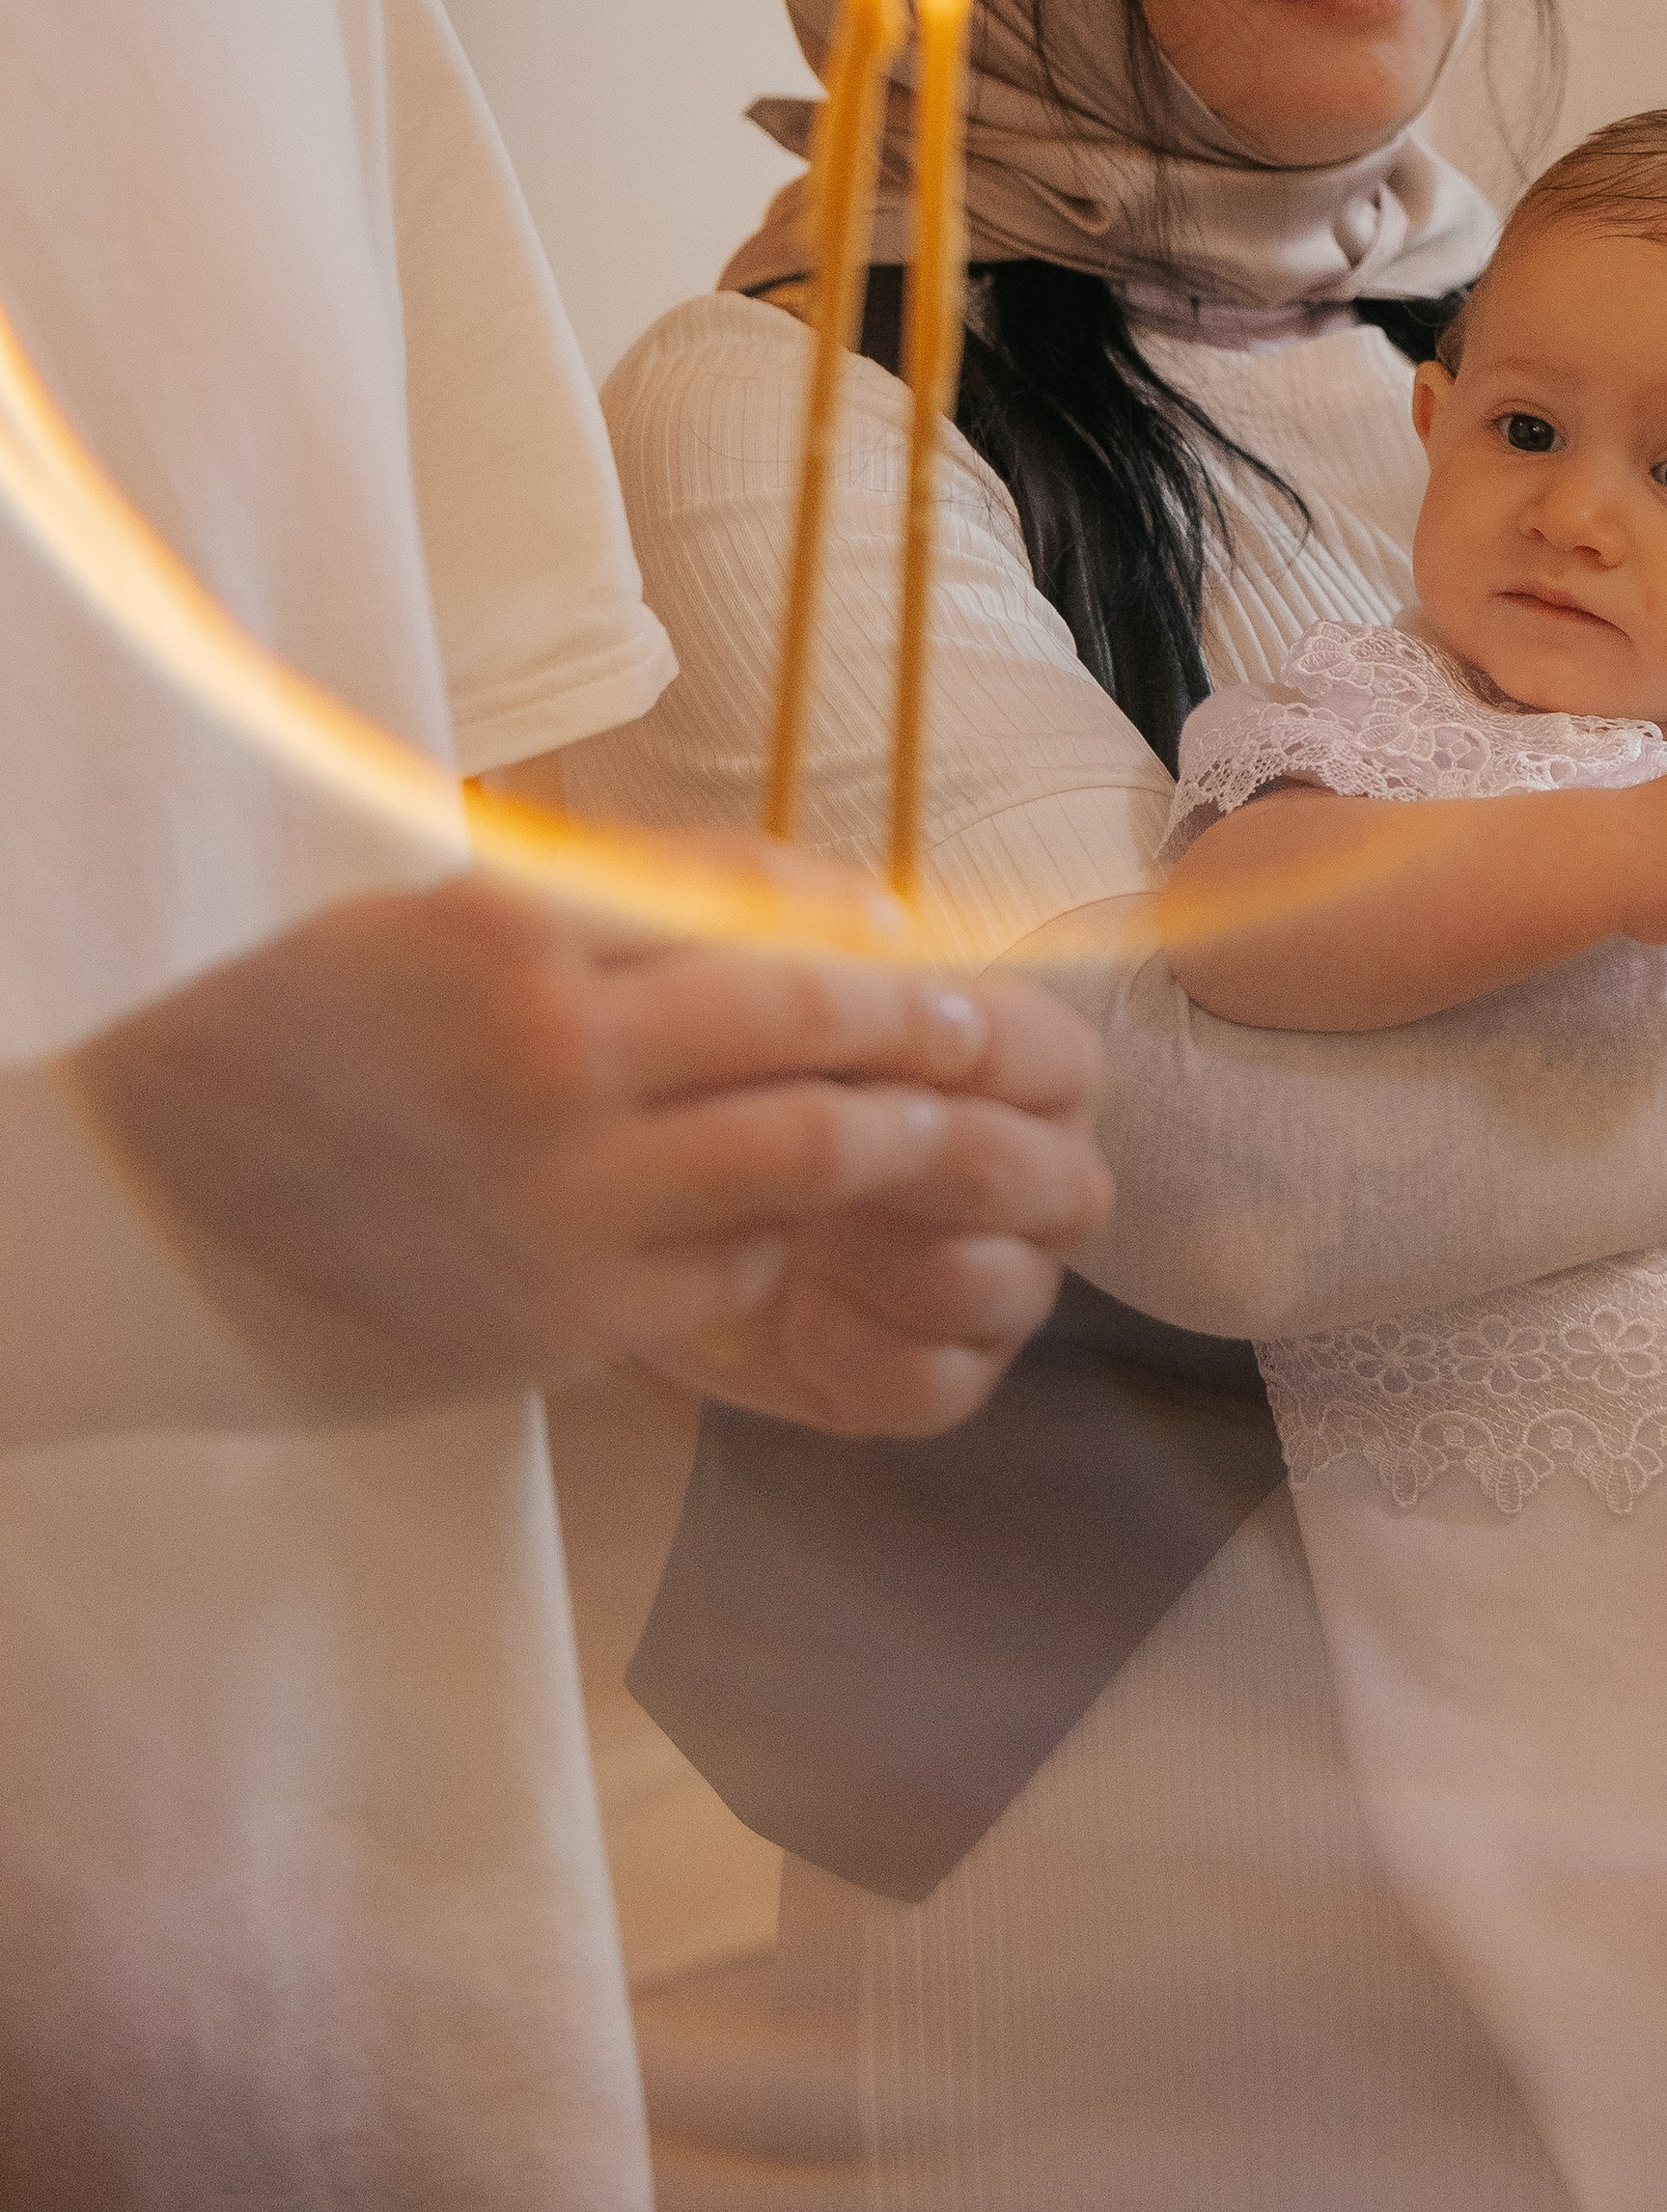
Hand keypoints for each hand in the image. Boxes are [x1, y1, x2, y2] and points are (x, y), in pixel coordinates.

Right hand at [67, 859, 1110, 1432]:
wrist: (142, 1230)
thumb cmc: (273, 1062)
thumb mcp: (413, 929)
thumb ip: (577, 917)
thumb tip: (767, 911)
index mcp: (509, 926)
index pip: (740, 897)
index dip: (846, 915)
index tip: (902, 931)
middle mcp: (551, 1045)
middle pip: (804, 1014)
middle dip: (913, 1021)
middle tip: (979, 1031)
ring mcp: (568, 1189)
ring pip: (804, 1147)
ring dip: (885, 1135)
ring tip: (930, 1130)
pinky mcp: (570, 1314)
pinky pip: (731, 1268)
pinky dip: (768, 1243)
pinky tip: (765, 1233)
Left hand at [661, 965, 1115, 1432]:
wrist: (665, 1203)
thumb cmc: (737, 1076)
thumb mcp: (764, 988)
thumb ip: (824, 950)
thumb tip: (873, 930)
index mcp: (1033, 1068)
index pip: (1054, 1057)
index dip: (964, 1051)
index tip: (861, 1048)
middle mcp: (1047, 1177)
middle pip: (1039, 1178)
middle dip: (920, 1162)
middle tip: (811, 1141)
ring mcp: (1009, 1285)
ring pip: (985, 1282)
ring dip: (874, 1252)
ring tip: (784, 1217)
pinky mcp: (950, 1378)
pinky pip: (934, 1383)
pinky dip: (852, 1346)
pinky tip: (787, 1306)